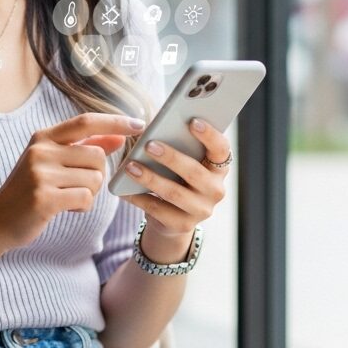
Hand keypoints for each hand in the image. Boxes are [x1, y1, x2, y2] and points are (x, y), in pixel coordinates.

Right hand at [0, 113, 145, 249]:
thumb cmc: (29, 190)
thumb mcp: (52, 162)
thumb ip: (84, 148)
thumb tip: (117, 137)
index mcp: (44, 138)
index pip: (86, 121)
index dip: (115, 121)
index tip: (139, 123)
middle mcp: (41, 151)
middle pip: (97, 156)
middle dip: (97, 175)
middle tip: (78, 187)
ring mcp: (41, 174)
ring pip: (94, 179)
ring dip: (89, 193)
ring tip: (67, 197)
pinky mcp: (44, 198)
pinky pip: (86, 198)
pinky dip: (82, 206)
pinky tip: (65, 208)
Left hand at [121, 118, 229, 263]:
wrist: (174, 217)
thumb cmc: (177, 177)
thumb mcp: (183, 161)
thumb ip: (178, 144)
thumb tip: (155, 125)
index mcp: (219, 167)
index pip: (221, 149)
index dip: (210, 135)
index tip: (192, 121)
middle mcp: (216, 190)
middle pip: (194, 172)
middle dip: (171, 157)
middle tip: (149, 145)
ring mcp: (202, 210)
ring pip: (175, 193)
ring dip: (151, 178)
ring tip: (130, 166)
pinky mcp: (183, 225)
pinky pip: (159, 210)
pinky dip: (140, 198)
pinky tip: (125, 190)